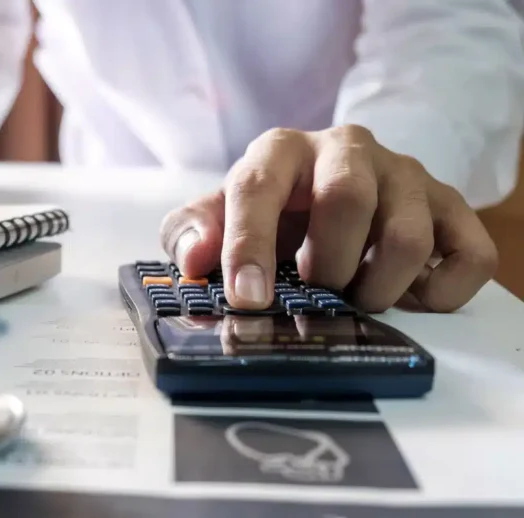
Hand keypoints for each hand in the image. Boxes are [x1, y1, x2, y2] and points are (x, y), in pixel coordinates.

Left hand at [160, 125, 497, 312]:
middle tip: (316, 289)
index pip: (258, 187)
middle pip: (347, 198)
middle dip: (326, 262)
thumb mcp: (218, 216)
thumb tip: (194, 261)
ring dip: (379, 287)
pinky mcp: (451, 206)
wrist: (333, 188)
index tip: (247, 298)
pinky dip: (438, 293)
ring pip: (408, 235)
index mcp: (281, 151)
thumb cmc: (271, 210)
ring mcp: (405, 176)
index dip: (248, 246)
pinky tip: (407, 295)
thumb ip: (190, 232)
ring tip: (356, 297)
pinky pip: (468, 255)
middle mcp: (347, 150)